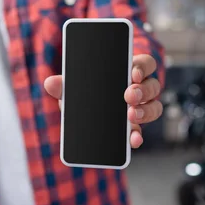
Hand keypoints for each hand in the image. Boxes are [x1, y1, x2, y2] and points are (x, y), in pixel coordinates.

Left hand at [44, 54, 162, 149]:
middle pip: (152, 86)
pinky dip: (138, 137)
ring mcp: (141, 109)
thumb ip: (65, 85)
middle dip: (142, 91)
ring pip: (154, 107)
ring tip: (131, 115)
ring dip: (145, 112)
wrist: (85, 115)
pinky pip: (141, 132)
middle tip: (129, 96)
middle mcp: (141, 89)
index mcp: (130, 72)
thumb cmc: (86, 91)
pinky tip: (133, 140)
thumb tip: (50, 83)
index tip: (133, 73)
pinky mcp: (134, 129)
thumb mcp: (76, 86)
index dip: (143, 67)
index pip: (145, 64)